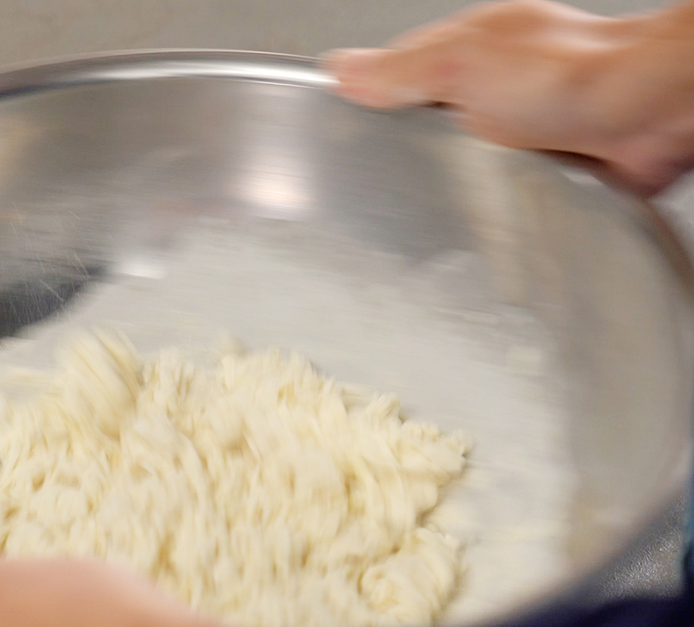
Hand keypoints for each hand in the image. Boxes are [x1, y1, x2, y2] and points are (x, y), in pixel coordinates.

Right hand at [323, 0, 693, 194]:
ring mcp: (517, 133)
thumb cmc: (573, 74)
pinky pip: (499, 198)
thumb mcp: (460, 64)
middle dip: (408, 158)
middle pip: (422, 132)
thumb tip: (341, 70)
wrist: (649, 113)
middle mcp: (489, 92)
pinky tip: (485, 211)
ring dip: (453, 188)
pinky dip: (491, 209)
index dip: (363, 106)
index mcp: (463, 53)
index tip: (338, 135)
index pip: (391, 79)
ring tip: (441, 198)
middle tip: (395, 177)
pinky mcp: (542, 174)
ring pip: (460, 170)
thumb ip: (399, 71)